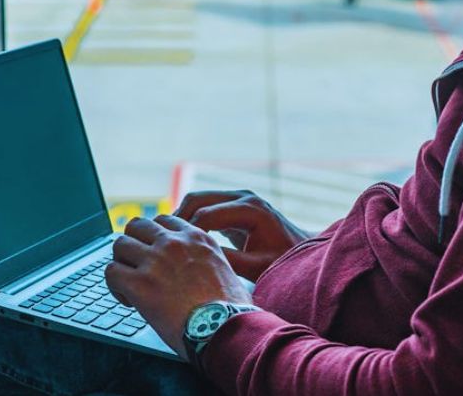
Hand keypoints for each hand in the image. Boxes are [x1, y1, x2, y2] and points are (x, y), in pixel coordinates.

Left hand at [105, 215, 252, 358]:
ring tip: (129, 284)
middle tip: (136, 265)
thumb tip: (198, 271)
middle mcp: (174, 243)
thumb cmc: (231, 309)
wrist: (225, 328)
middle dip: (133, 243)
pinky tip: (128, 300)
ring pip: (120, 244)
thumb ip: (207, 260)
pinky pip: (111, 272)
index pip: (163, 221)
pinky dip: (114, 286)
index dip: (154, 237)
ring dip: (121, 263)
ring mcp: (155, 261)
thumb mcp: (227, 270)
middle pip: (137, 225)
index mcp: (197, 238)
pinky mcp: (139, 284)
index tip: (155, 254)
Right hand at [175, 190, 313, 280]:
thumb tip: (196, 259)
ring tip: (167, 241)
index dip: (186, 233)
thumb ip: (228, 261)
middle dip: (177, 220)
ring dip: (182, 217)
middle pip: (197, 199)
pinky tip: (181, 239)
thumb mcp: (257, 266)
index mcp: (250, 209)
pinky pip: (205, 205)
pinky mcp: (233, 204)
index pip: (206, 214)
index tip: (172, 254)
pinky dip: (191, 218)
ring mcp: (238, 197)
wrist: (301, 252)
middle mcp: (243, 197)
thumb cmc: (283, 262)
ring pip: (197, 199)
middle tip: (161, 243)